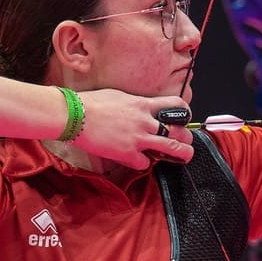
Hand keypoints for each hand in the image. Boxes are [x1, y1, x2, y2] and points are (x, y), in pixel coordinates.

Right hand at [68, 89, 195, 169]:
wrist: (74, 115)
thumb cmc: (90, 103)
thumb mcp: (119, 96)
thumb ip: (135, 104)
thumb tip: (141, 108)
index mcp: (143, 104)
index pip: (175, 105)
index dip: (184, 112)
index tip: (185, 118)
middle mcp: (145, 121)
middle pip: (178, 130)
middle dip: (187, 138)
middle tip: (187, 142)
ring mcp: (137, 138)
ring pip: (171, 148)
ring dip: (181, 154)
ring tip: (185, 157)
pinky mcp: (127, 153)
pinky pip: (145, 163)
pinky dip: (143, 163)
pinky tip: (139, 160)